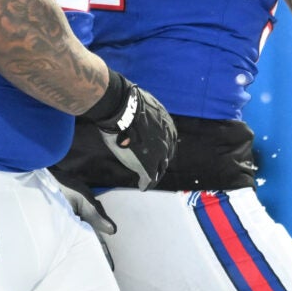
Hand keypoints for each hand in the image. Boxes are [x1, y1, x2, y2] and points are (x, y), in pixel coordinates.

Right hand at [75, 70, 178, 189]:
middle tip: (154, 169)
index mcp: (169, 128)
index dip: (162, 149)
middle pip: (165, 157)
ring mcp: (159, 155)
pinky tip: (142, 186)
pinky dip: (145, 184)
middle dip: (160, 163)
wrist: (123, 110)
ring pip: (159, 170)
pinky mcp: (148, 166)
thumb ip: (147, 114)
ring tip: (148, 181)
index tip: (156, 153)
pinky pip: (149, 180)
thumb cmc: (129, 104)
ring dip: (154, 176)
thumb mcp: (145, 105)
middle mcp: (167, 142)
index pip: (168, 143)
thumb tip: (138, 109)